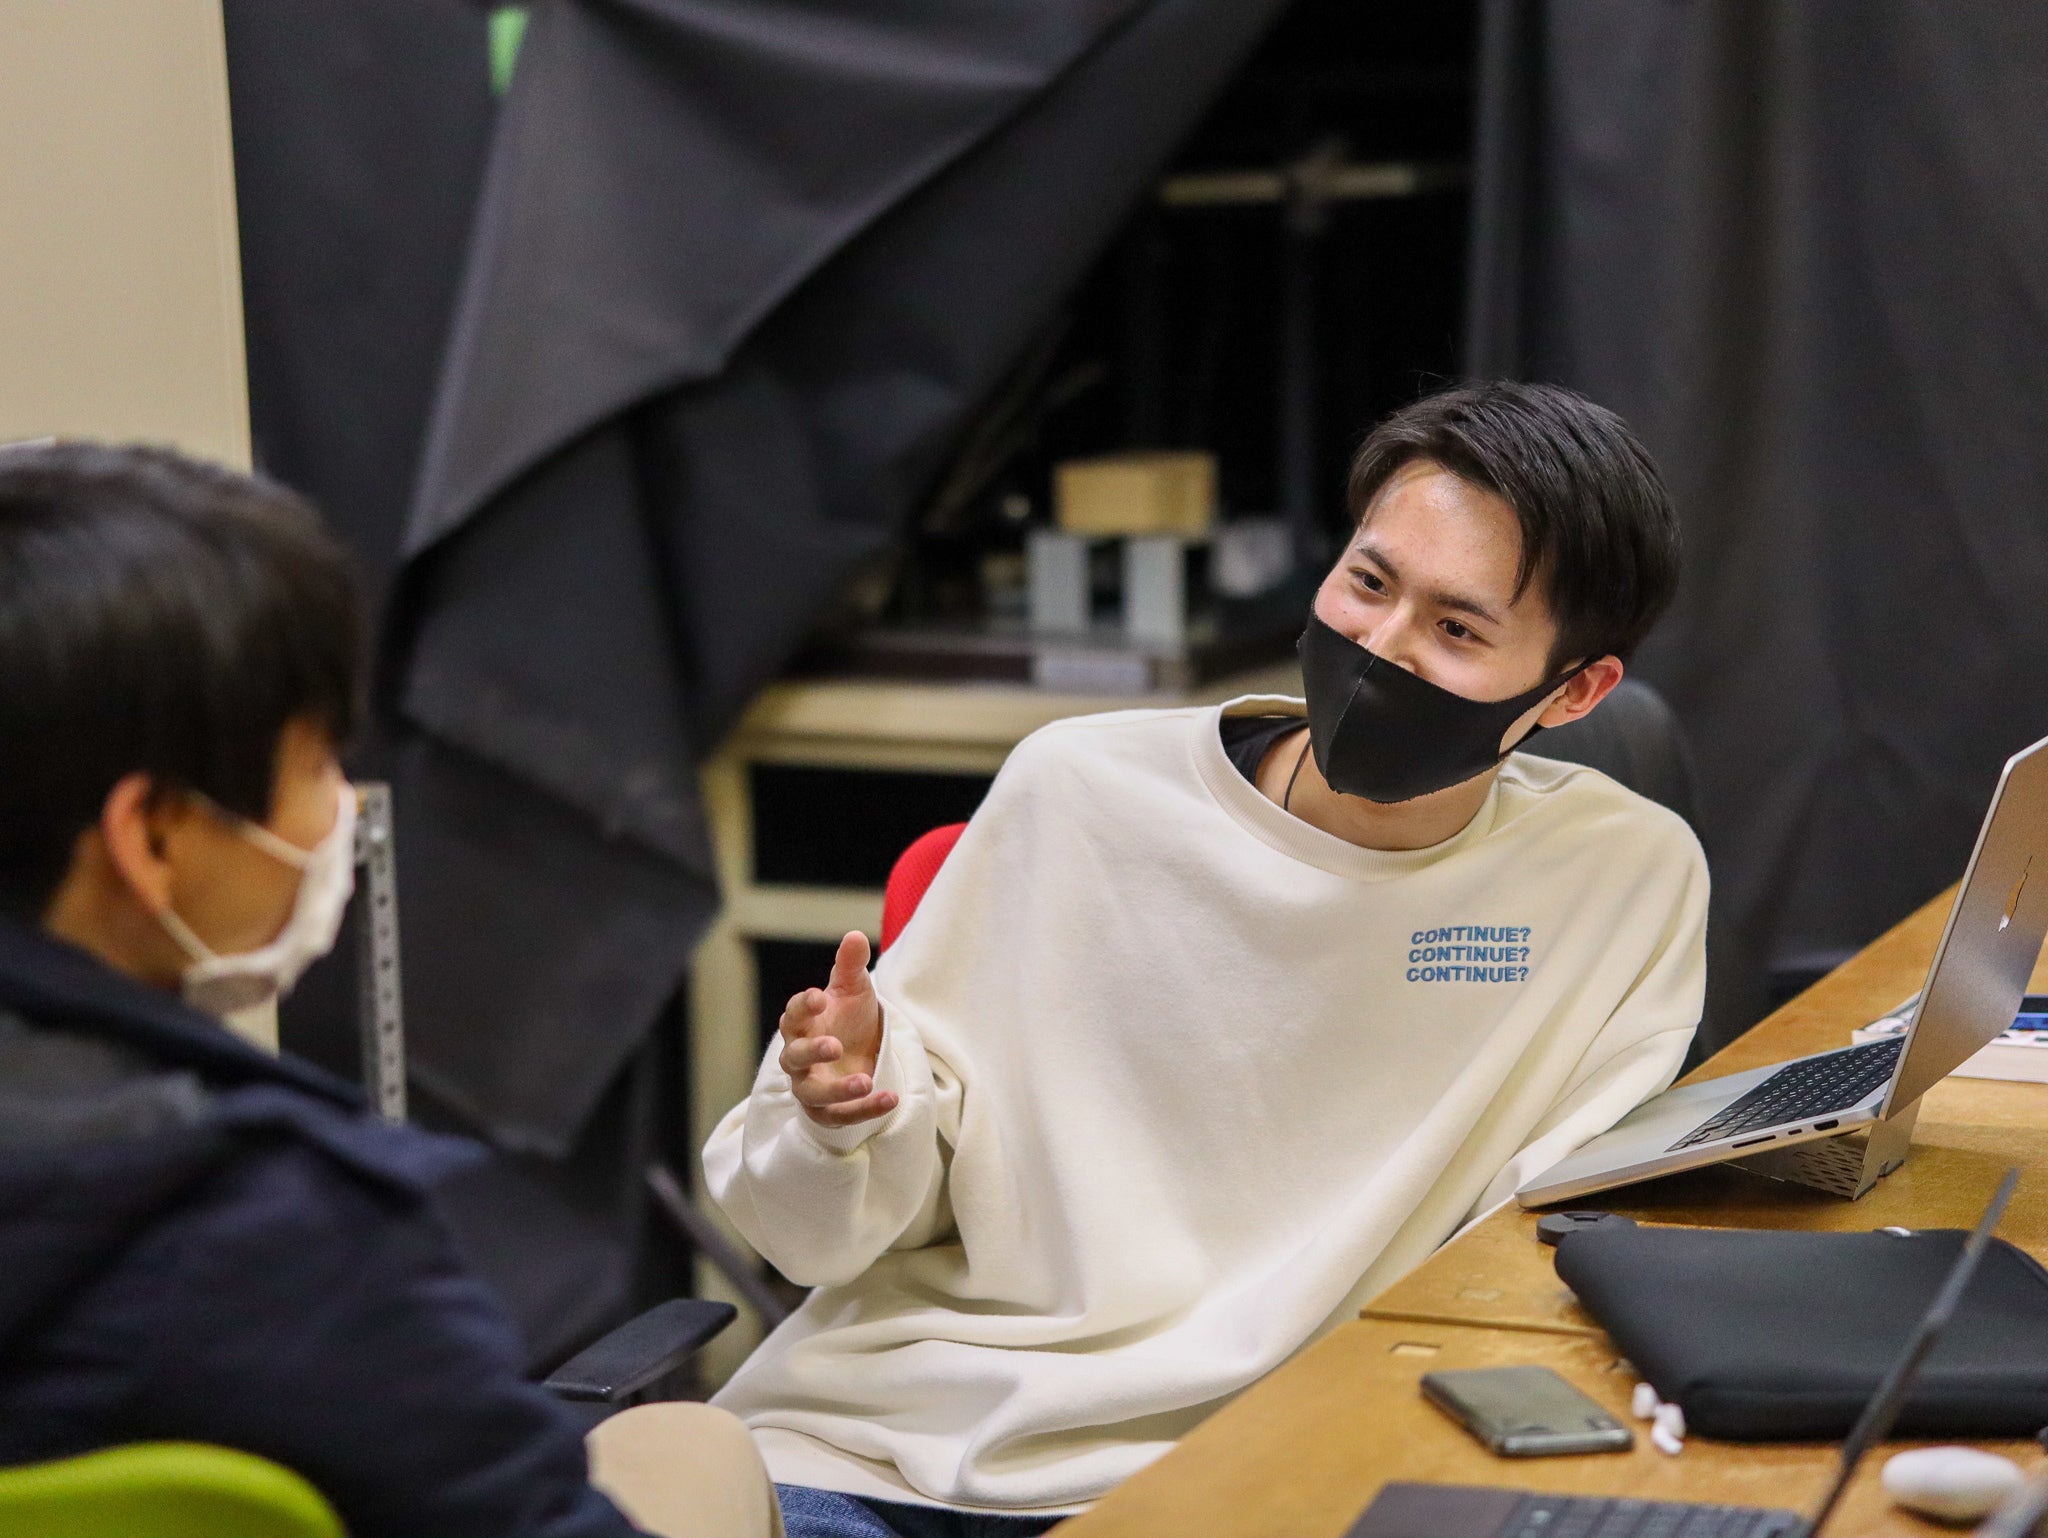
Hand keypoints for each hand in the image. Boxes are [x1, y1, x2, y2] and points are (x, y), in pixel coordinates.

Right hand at [778, 931, 896, 1128]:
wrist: (862, 1052)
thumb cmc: (849, 1017)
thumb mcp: (855, 989)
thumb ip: (851, 965)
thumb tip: (855, 936)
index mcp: (801, 1023)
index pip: (794, 1013)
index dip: (804, 1005)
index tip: (820, 996)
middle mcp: (798, 1056)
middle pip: (794, 1057)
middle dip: (812, 1052)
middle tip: (835, 1045)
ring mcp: (810, 1085)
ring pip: (812, 1093)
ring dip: (837, 1090)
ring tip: (865, 1081)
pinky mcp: (827, 1111)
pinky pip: (840, 1116)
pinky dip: (864, 1110)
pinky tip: (891, 1098)